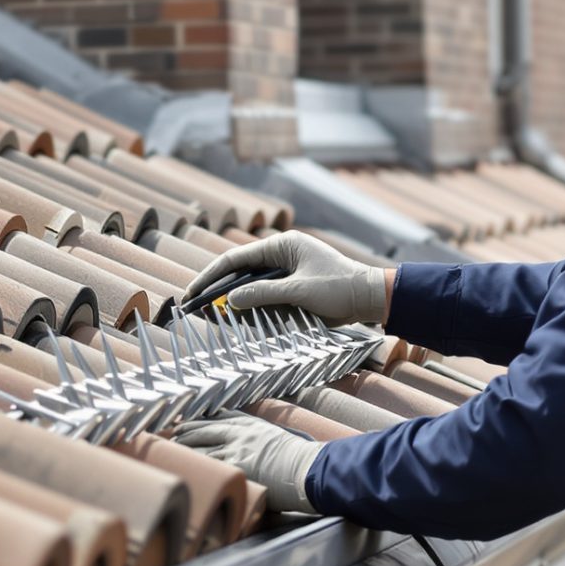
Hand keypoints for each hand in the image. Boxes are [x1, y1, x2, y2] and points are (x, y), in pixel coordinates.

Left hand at [172, 414, 323, 514]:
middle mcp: (241, 434)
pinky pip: (210, 467)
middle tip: (171, 434)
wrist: (311, 468)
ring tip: (170, 454)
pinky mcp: (238, 468)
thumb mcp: (278, 439)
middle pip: (204, 429)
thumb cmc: (301, 459)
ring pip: (202, 449)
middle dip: (185, 432)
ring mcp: (237, 450)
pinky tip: (184, 471)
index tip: (186, 421)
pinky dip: (196, 469)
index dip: (198, 420)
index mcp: (251, 425)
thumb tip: (254, 448)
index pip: (218, 417)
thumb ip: (260, 438)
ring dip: (184, 452)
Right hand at [182, 232, 390, 325]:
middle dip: (220, 289)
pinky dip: (253, 307)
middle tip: (197, 306)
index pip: (237, 258)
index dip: (212, 276)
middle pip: (242, 272)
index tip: (193, 292)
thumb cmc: (340, 288)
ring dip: (235, 300)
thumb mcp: (299, 292)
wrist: (371, 298)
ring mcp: (288, 271)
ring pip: (252, 286)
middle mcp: (282, 255)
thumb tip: (232, 299)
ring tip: (214, 316)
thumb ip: (264, 294)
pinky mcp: (294, 287)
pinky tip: (239, 320)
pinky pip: (266, 296)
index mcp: (282, 245)